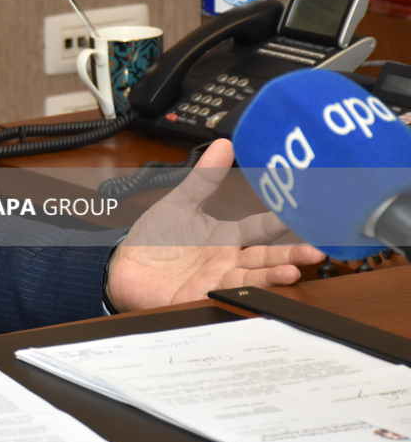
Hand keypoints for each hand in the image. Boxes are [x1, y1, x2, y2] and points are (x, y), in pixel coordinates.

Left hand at [105, 139, 324, 312]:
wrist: (125, 266)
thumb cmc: (155, 238)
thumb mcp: (181, 202)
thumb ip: (204, 177)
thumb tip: (224, 144)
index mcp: (226, 237)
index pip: (259, 228)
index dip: (279, 220)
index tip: (304, 213)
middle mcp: (227, 260)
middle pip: (264, 257)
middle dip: (290, 255)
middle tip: (315, 251)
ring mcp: (215, 280)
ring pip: (250, 278)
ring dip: (271, 276)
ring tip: (292, 272)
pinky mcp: (198, 297)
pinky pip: (221, 295)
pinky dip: (237, 293)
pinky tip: (252, 291)